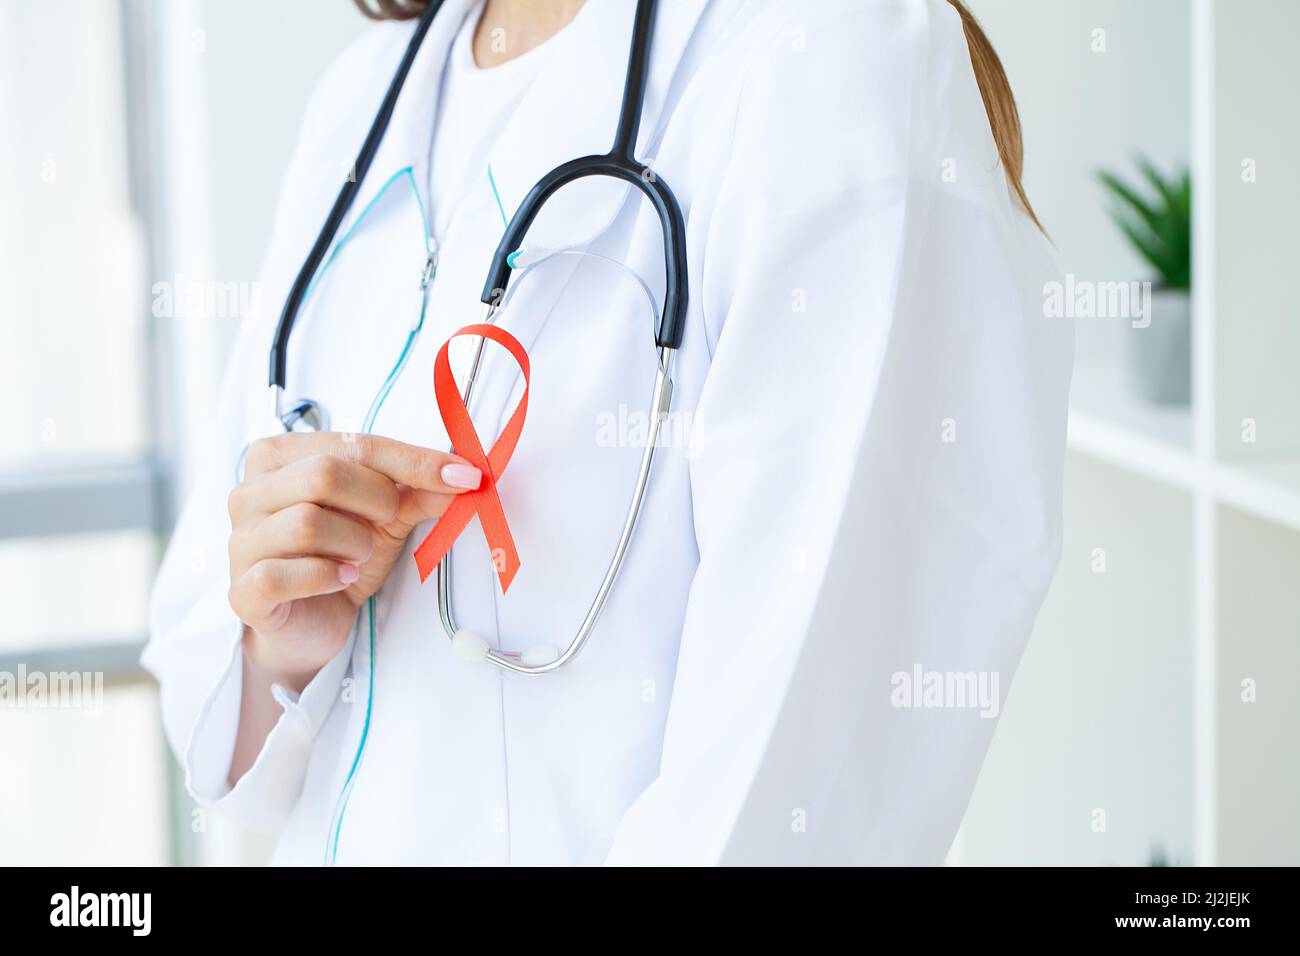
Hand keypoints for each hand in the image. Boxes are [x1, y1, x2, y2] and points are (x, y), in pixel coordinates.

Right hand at [227, 432, 480, 691]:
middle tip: (388, 524)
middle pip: (322, 475)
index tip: (463, 477)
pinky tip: (341, 579)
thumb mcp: (386, 516)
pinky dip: (327, 577)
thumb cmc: (342, 555)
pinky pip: (284, 574)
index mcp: (278, 457)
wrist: (315, 624)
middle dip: (375, 502)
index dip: (412, 461)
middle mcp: (249, 492)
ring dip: (353, 544)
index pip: (352, 445)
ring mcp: (239, 541)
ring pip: (306, 524)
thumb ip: (417, 491)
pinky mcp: (242, 590)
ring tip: (358, 557)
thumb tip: (462, 477)